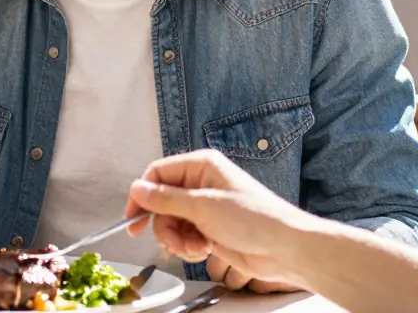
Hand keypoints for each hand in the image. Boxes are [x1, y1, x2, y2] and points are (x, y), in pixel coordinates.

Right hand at [124, 149, 313, 289]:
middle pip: (161, 202)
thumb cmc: (256, 219)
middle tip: (171, 241)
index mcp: (201, 166)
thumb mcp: (204, 206)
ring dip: (177, 239)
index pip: (158, 174)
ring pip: (171, 222)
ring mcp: (205, 207)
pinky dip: (188, 246)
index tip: (133, 218)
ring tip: (194, 247)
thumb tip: (137, 189)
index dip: (142, 195)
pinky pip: (184, 236)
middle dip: (164, 225)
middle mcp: (201, 183)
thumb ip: (166, 199)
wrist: (284, 249)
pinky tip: (203, 250)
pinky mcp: (209, 228)